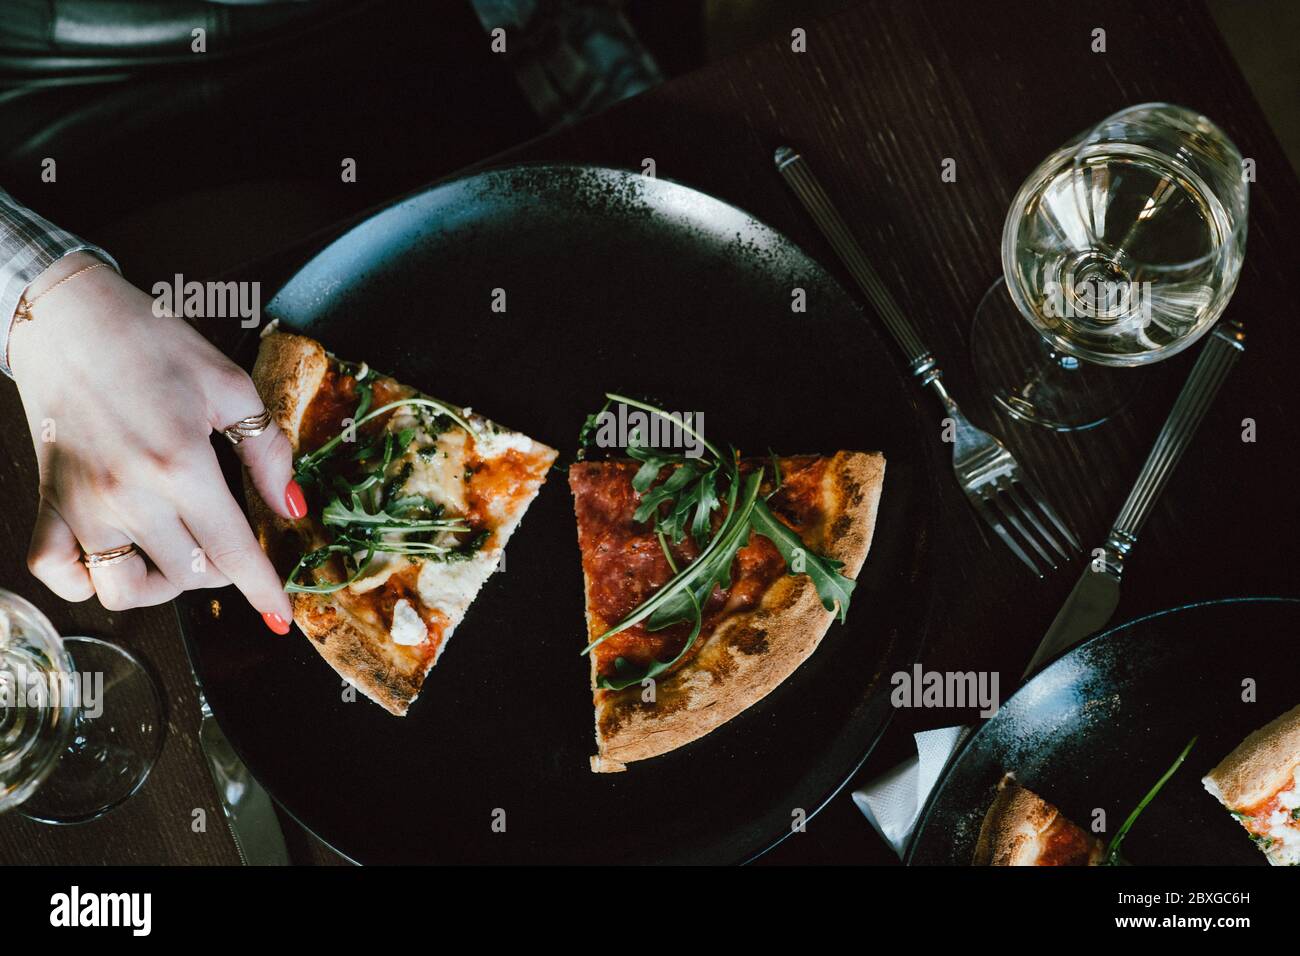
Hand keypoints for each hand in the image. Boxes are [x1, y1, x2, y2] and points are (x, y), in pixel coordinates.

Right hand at [9, 253, 300, 630]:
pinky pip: (58, 573)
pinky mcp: (47, 502)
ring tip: (178, 553)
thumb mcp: (230, 386)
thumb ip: (268, 453)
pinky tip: (115, 557)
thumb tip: (293, 508)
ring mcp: (81, 505)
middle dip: (223, 574)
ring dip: (161, 588)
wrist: (67, 317)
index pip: (233, 552)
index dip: (264, 590)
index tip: (281, 614)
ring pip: (125, 592)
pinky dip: (86, 581)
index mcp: (181, 465)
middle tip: (229, 541)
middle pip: (189, 577)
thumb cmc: (151, 342)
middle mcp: (128, 495)